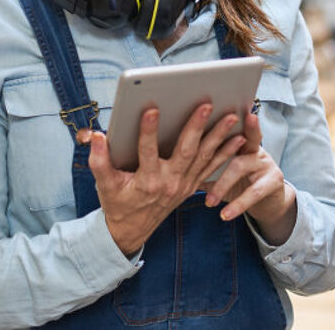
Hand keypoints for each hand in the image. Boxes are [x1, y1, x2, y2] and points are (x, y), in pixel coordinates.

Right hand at [87, 103, 246, 254]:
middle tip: (206, 105)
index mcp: (146, 181)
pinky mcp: (191, 186)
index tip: (151, 109)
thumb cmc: (117, 202)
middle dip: (196, 126)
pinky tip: (238, 137)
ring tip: (232, 116)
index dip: (148, 130)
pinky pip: (211, 167)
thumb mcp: (104, 184)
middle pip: (186, 151)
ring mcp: (183, 185)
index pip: (147, 151)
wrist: (132, 230)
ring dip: (219, 136)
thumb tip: (97, 136)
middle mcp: (169, 183)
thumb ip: (98, 160)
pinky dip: (225, 152)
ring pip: (204, 157)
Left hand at [205, 109, 297, 243]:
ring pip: (239, 167)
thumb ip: (201, 166)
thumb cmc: (239, 183)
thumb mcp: (220, 173)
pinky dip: (237, 205)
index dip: (223, 118)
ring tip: (209, 201)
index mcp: (239, 141)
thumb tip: (168, 162)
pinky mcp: (273, 182)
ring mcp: (265, 163)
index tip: (213, 108)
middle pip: (242, 138)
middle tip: (214, 137)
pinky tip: (225, 215)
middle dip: (229, 138)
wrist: (269, 203)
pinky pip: (253, 193)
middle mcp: (254, 148)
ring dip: (222, 185)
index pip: (229, 126)